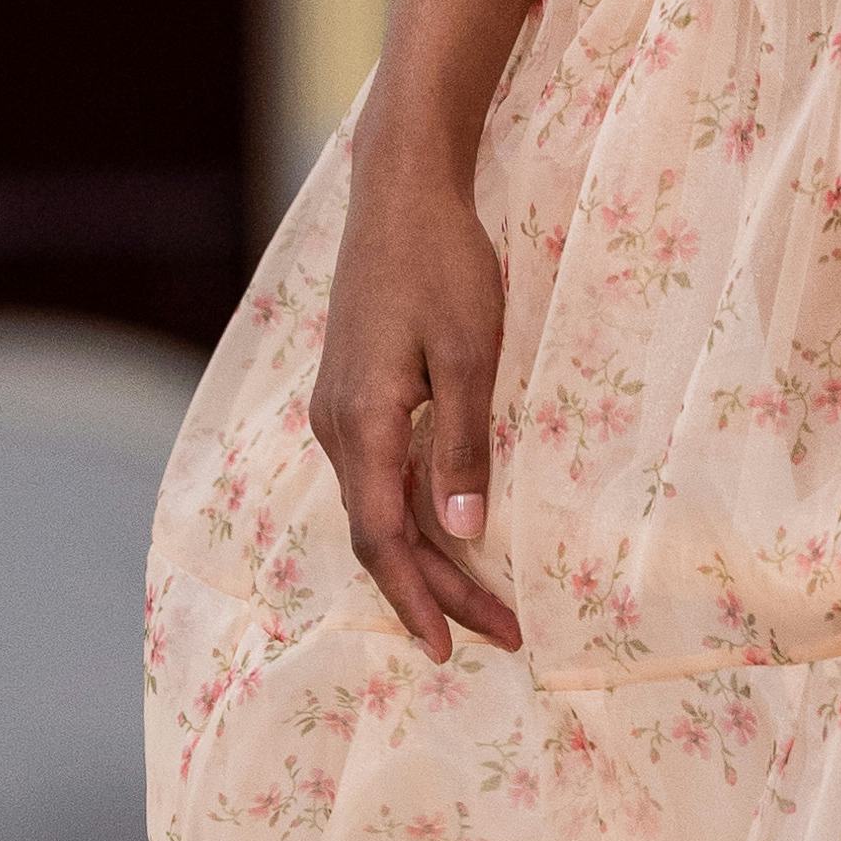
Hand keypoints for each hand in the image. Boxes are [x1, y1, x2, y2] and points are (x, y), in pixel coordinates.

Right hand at [309, 131, 522, 661]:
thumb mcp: (469, 353)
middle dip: (438, 591)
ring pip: (380, 506)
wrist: (400, 191)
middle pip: (381, 534)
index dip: (418, 598)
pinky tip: (454, 532)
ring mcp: (342, 409)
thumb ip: (463, 443)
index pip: (383, 538)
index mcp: (362, 422)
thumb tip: (464, 532)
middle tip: (501, 634)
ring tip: (486, 601)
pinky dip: (416, 514)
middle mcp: (338, 425)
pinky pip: (381, 474)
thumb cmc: (443, 262)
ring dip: (431, 557)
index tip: (450, 649)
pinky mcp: (356, 392)